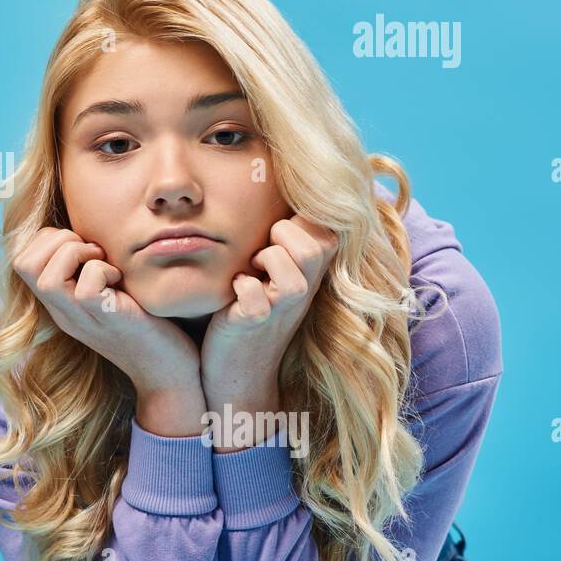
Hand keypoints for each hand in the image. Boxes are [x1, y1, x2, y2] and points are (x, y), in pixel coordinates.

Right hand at [13, 227, 205, 435]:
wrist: (169, 373)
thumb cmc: (146, 323)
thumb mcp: (107, 292)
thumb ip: (89, 267)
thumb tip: (88, 231)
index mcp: (59, 302)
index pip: (21, 259)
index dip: (47, 238)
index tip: (83, 243)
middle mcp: (62, 311)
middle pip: (22, 264)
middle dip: (56, 239)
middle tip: (91, 249)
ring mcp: (81, 319)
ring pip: (46, 278)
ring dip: (75, 254)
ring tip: (102, 261)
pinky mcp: (106, 320)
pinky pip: (85, 288)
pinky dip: (102, 270)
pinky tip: (119, 278)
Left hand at [200, 214, 338, 451]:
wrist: (235, 371)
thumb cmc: (248, 310)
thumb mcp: (273, 274)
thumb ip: (284, 239)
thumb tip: (286, 189)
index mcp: (311, 272)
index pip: (327, 223)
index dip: (298, 220)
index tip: (273, 235)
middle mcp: (307, 288)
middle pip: (318, 238)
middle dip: (282, 233)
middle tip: (258, 255)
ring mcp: (285, 307)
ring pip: (298, 257)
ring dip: (265, 256)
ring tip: (249, 271)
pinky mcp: (256, 322)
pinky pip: (254, 291)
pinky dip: (240, 287)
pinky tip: (233, 295)